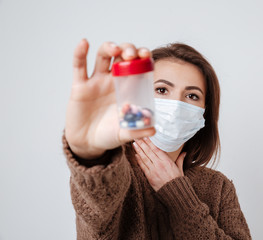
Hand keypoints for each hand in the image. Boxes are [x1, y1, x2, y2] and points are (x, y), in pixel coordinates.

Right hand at [65, 39, 154, 158]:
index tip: (147, 55)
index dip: (142, 57)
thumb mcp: (125, 134)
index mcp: (127, 88)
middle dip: (128, 50)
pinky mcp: (80, 86)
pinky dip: (80, 53)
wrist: (87, 142)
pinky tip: (84, 43)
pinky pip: (79, 66)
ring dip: (109, 48)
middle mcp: (113, 80)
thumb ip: (138, 131)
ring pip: (102, 56)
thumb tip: (153, 129)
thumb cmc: (108, 134)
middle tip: (132, 55)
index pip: (137, 66)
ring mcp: (96, 81)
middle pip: (121, 56)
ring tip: (115, 50)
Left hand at [133, 137, 186, 191]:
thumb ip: (180, 159)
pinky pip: (143, 167)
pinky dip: (139, 160)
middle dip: (142, 144)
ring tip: (134, 144)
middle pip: (149, 152)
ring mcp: (153, 171)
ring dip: (139, 150)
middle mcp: (159, 165)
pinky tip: (136, 155)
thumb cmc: (177, 180)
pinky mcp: (149, 177)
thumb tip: (185, 152)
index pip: (157, 149)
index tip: (146, 137)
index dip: (150, 143)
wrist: (174, 193)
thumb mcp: (180, 168)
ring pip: (144, 158)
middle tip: (137, 137)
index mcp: (167, 161)